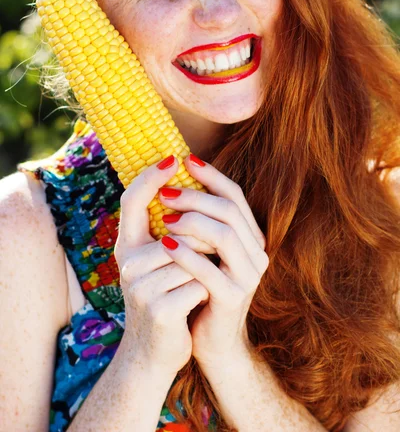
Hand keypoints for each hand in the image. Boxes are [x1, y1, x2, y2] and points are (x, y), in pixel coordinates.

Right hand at [115, 156, 216, 376]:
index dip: (151, 176)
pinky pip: (197, 285)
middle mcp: (126, 263)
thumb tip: (192, 189)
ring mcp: (140, 287)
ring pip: (191, 257)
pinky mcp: (158, 310)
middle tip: (212, 253)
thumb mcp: (159, 263)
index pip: (132, 200)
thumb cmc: (164, 298)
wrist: (154, 354)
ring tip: (201, 281)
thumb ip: (167, 232)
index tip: (173, 158)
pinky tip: (198, 303)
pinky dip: (206, 292)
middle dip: (203, 238)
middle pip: (178, 228)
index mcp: (126, 246)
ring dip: (206, 267)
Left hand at [158, 154, 268, 367]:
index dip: (211, 175)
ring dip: (192, 220)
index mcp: (250, 237)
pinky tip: (163, 243)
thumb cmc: (199, 289)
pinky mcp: (233, 298)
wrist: (208, 341)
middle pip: (230, 210)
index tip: (185, 159)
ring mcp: (248, 276)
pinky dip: (186, 253)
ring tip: (163, 218)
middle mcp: (256, 252)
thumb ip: (198, 222)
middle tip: (165, 192)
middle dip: (196, 196)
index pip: (235, 196)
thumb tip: (174, 180)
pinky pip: (210, 269)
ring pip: (226, 235)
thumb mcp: (201, 251)